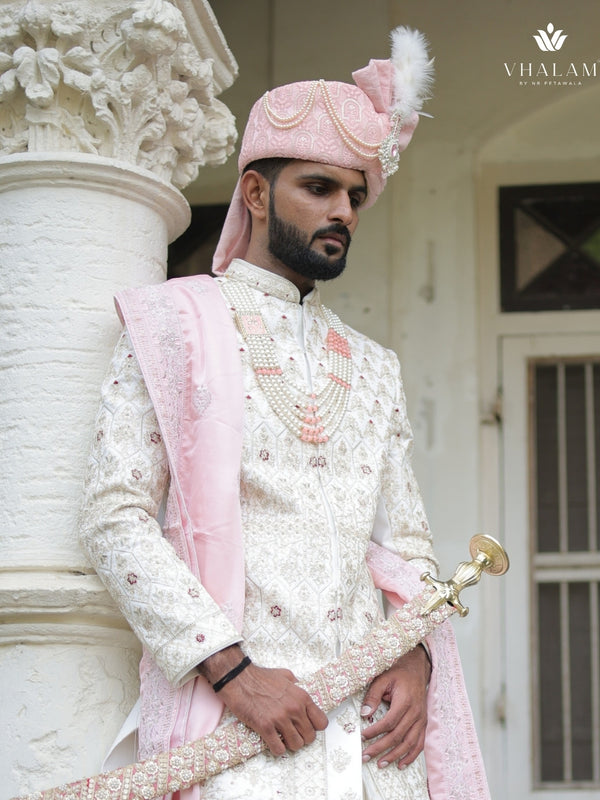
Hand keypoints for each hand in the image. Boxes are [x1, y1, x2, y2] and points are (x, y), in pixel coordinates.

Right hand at [198, 647, 327, 755]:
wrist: (239, 679)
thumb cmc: (261, 677)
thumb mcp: (285, 675)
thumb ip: (297, 685)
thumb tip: (301, 690)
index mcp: (302, 696)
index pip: (321, 722)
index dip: (315, 727)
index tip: (307, 727)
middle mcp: (294, 708)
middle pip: (310, 737)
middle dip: (302, 738)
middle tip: (293, 734)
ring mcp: (280, 718)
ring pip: (296, 745)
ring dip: (290, 744)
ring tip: (283, 738)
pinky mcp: (265, 727)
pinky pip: (278, 749)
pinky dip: (277, 749)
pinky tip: (273, 741)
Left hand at [360, 644, 430, 769]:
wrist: (417, 668)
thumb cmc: (399, 673)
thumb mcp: (383, 678)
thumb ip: (373, 695)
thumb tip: (365, 713)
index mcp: (405, 701)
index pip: (389, 722)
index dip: (375, 731)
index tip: (363, 736)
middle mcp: (415, 713)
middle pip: (397, 736)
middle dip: (380, 748)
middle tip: (366, 756)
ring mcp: (421, 719)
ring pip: (409, 743)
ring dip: (395, 756)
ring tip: (381, 763)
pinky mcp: (423, 723)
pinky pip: (419, 743)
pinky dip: (411, 755)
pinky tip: (401, 763)